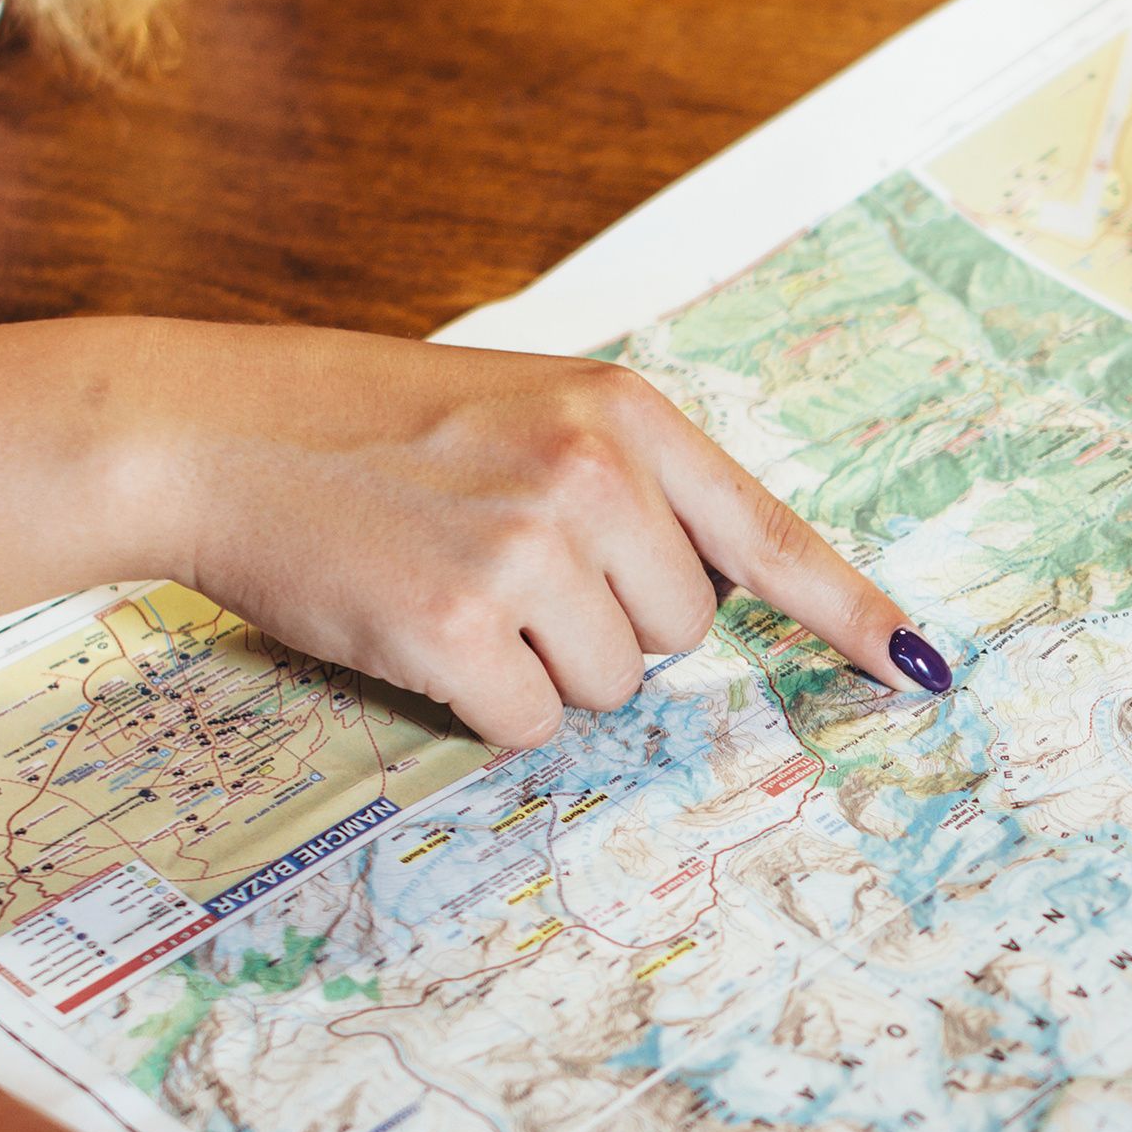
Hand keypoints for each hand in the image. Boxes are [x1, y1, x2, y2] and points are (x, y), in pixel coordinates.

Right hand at [118, 327, 946, 747]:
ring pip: (609, 685)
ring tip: (454, 586)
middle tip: (506, 570)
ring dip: (540, 668)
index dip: (850, 614)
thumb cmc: (367, 425)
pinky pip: (530, 723)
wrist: (212, 430)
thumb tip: (702, 604)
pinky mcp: (460, 624)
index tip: (919, 670)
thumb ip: (625, 483)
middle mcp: (594, 474)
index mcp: (624, 415)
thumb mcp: (523, 407)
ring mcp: (529, 548)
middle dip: (608, 628)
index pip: (769, 535)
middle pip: (681, 633)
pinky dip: (482, 705)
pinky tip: (420, 631)